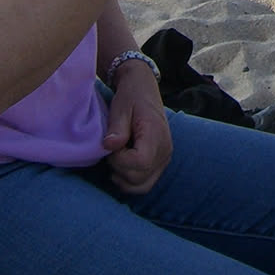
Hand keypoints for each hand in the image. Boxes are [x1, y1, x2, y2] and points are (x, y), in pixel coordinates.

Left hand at [103, 62, 172, 194]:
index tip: (111, 146)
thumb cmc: (131, 96)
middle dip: (119, 169)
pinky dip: (131, 182)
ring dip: (124, 179)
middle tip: (112, 151)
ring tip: (116, 159)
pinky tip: (121, 166)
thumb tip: (109, 146)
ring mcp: (165, 158)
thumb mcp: (120, 108)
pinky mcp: (161, 163)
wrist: (143, 89)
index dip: (120, 160)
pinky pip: (146, 183)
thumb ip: (116, 128)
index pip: (141, 162)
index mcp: (156, 133)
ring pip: (143, 186)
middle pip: (140, 177)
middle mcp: (165, 149)